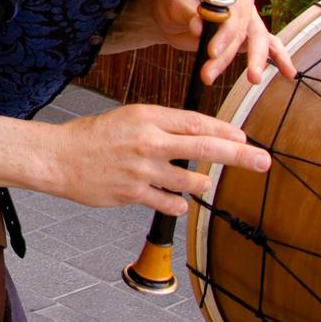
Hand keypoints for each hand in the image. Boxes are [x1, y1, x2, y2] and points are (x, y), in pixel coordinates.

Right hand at [43, 104, 270, 215]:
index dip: (225, 132)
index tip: (244, 138)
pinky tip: (175, 201)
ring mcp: (142, 169)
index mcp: (148, 117)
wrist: (57, 158)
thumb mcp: (129, 118)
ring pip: (191, 181)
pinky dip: (178, 204)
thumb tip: (198, 136)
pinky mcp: (134, 193)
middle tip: (263, 161)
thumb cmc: (93, 137)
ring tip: (198, 182)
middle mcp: (149, 141)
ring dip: (201, 184)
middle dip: (239, 155)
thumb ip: (163, 126)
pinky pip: (170, 203)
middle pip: (205, 148)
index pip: (197, 123)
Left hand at [145, 0, 296, 84]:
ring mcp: (247, 21)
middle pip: (248, 29)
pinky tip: (288, 73)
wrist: (168, 14)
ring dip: (252, 62)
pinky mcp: (245, 37)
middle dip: (236, 53)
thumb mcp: (175, 1)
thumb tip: (198, 26)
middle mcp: (243, 3)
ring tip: (253, 80)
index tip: (212, 51)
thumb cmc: (172, 0)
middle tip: (219, 71)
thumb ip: (188, 13)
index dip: (225, 32)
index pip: (233, 12)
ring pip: (256, 43)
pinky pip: (267, 47)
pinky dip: (278, 59)